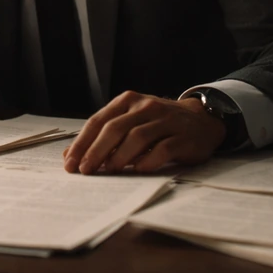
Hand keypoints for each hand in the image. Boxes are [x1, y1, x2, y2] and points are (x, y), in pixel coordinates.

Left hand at [63, 91, 227, 174]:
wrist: (202, 120)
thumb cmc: (158, 124)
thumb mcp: (130, 121)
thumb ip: (103, 135)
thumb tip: (70, 155)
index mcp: (128, 101)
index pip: (99, 121)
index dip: (82, 143)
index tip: (70, 163)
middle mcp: (146, 107)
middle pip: (115, 128)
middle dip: (96, 151)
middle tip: (85, 170)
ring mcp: (166, 120)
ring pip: (137, 137)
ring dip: (120, 156)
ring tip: (109, 171)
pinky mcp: (183, 136)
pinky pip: (163, 148)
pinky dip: (148, 160)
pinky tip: (138, 170)